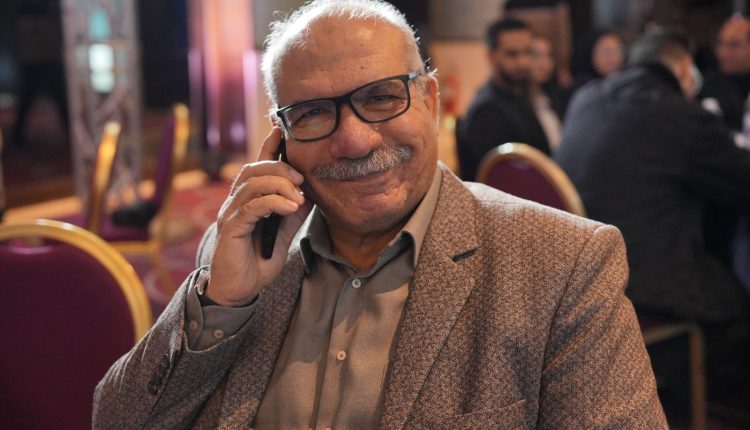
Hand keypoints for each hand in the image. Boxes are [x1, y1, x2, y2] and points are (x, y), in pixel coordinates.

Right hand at [206, 128, 311, 305]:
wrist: (237, 291)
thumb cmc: (256, 263)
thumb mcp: (282, 235)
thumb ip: (292, 214)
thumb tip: (309, 194)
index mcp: (248, 200)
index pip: (257, 165)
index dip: (269, 145)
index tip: (282, 127)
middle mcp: (235, 202)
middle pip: (254, 169)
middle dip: (280, 167)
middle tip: (301, 179)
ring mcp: (230, 214)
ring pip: (252, 184)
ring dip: (280, 186)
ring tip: (298, 198)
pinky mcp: (230, 229)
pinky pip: (251, 207)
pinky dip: (274, 202)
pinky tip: (290, 208)